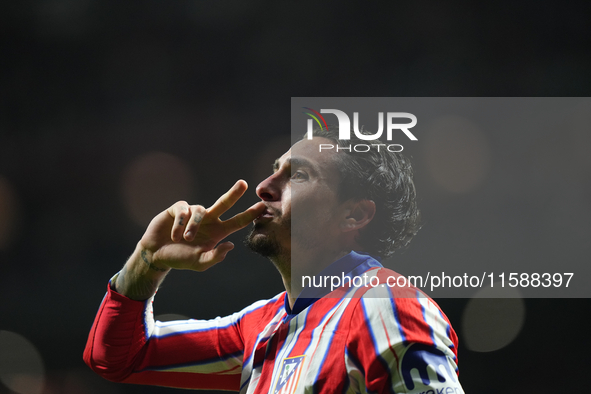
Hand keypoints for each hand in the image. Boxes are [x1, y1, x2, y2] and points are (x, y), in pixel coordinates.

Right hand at [139, 180, 265, 271]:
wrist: (157, 255)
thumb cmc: (181, 258)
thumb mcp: (200, 263)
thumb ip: (215, 256)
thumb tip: (231, 245)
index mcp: (218, 232)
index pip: (238, 221)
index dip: (250, 215)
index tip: (263, 206)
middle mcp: (208, 220)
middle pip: (224, 203)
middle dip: (234, 193)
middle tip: (244, 184)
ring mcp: (193, 213)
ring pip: (199, 212)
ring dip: (193, 227)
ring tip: (184, 239)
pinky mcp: (178, 209)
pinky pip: (184, 211)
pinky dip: (180, 224)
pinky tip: (175, 235)